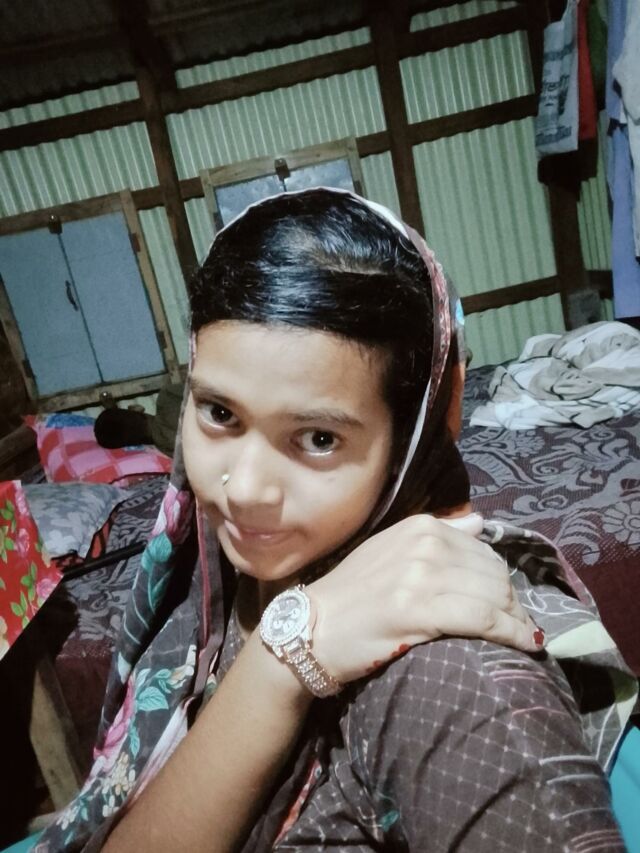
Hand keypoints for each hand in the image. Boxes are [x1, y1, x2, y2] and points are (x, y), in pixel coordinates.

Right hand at [307, 513, 541, 683]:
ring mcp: (421, 575)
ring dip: (517, 619)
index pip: (482, 550)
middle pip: (493, 573)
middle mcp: (423, 544)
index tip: (511, 603)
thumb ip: (438, 535)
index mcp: (419, 526)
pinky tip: (525, 645)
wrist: (312, 628)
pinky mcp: (420, 609)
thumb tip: (479, 521)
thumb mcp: (392, 551)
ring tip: (525, 636)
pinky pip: (483, 618)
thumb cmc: (352, 595)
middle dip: (514, 601)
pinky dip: (511, 632)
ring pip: (493, 595)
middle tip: (522, 625)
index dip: (502, 580)